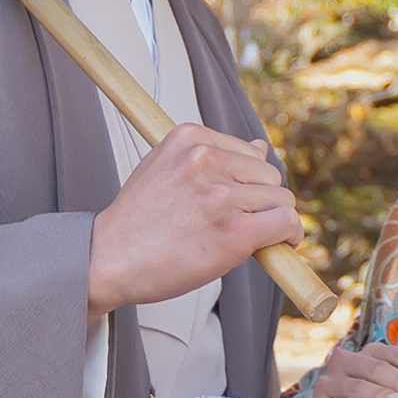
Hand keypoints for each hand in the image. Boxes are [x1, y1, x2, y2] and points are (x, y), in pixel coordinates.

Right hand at [86, 125, 297, 313]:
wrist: (108, 258)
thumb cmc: (136, 221)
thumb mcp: (164, 168)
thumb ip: (210, 156)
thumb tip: (261, 147)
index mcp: (189, 139)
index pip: (250, 152)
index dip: (250, 181)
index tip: (240, 202)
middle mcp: (205, 161)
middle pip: (269, 175)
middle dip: (261, 201)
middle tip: (241, 223)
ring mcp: (219, 196)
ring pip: (280, 200)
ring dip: (273, 221)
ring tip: (249, 238)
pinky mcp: (233, 231)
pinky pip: (285, 222)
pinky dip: (289, 236)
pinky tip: (279, 246)